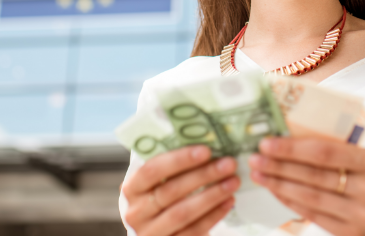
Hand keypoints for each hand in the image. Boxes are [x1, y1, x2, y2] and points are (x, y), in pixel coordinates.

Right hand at [123, 145, 240, 235]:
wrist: (159, 232)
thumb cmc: (162, 196)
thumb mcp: (159, 181)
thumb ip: (173, 164)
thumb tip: (205, 138)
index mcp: (132, 189)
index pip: (152, 170)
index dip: (178, 159)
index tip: (206, 150)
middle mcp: (136, 212)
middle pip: (171, 191)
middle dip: (203, 176)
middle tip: (228, 164)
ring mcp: (151, 233)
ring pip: (183, 213)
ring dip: (212, 195)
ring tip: (233, 182)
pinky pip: (194, 231)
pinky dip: (214, 215)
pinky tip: (229, 201)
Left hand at [248, 137, 364, 235]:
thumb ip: (337, 150)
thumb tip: (289, 137)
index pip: (326, 152)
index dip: (293, 147)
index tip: (268, 142)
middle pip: (314, 175)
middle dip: (279, 165)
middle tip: (255, 157)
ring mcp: (361, 214)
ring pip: (310, 197)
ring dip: (279, 184)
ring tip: (259, 174)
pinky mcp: (351, 233)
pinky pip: (313, 214)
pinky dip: (290, 201)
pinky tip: (275, 191)